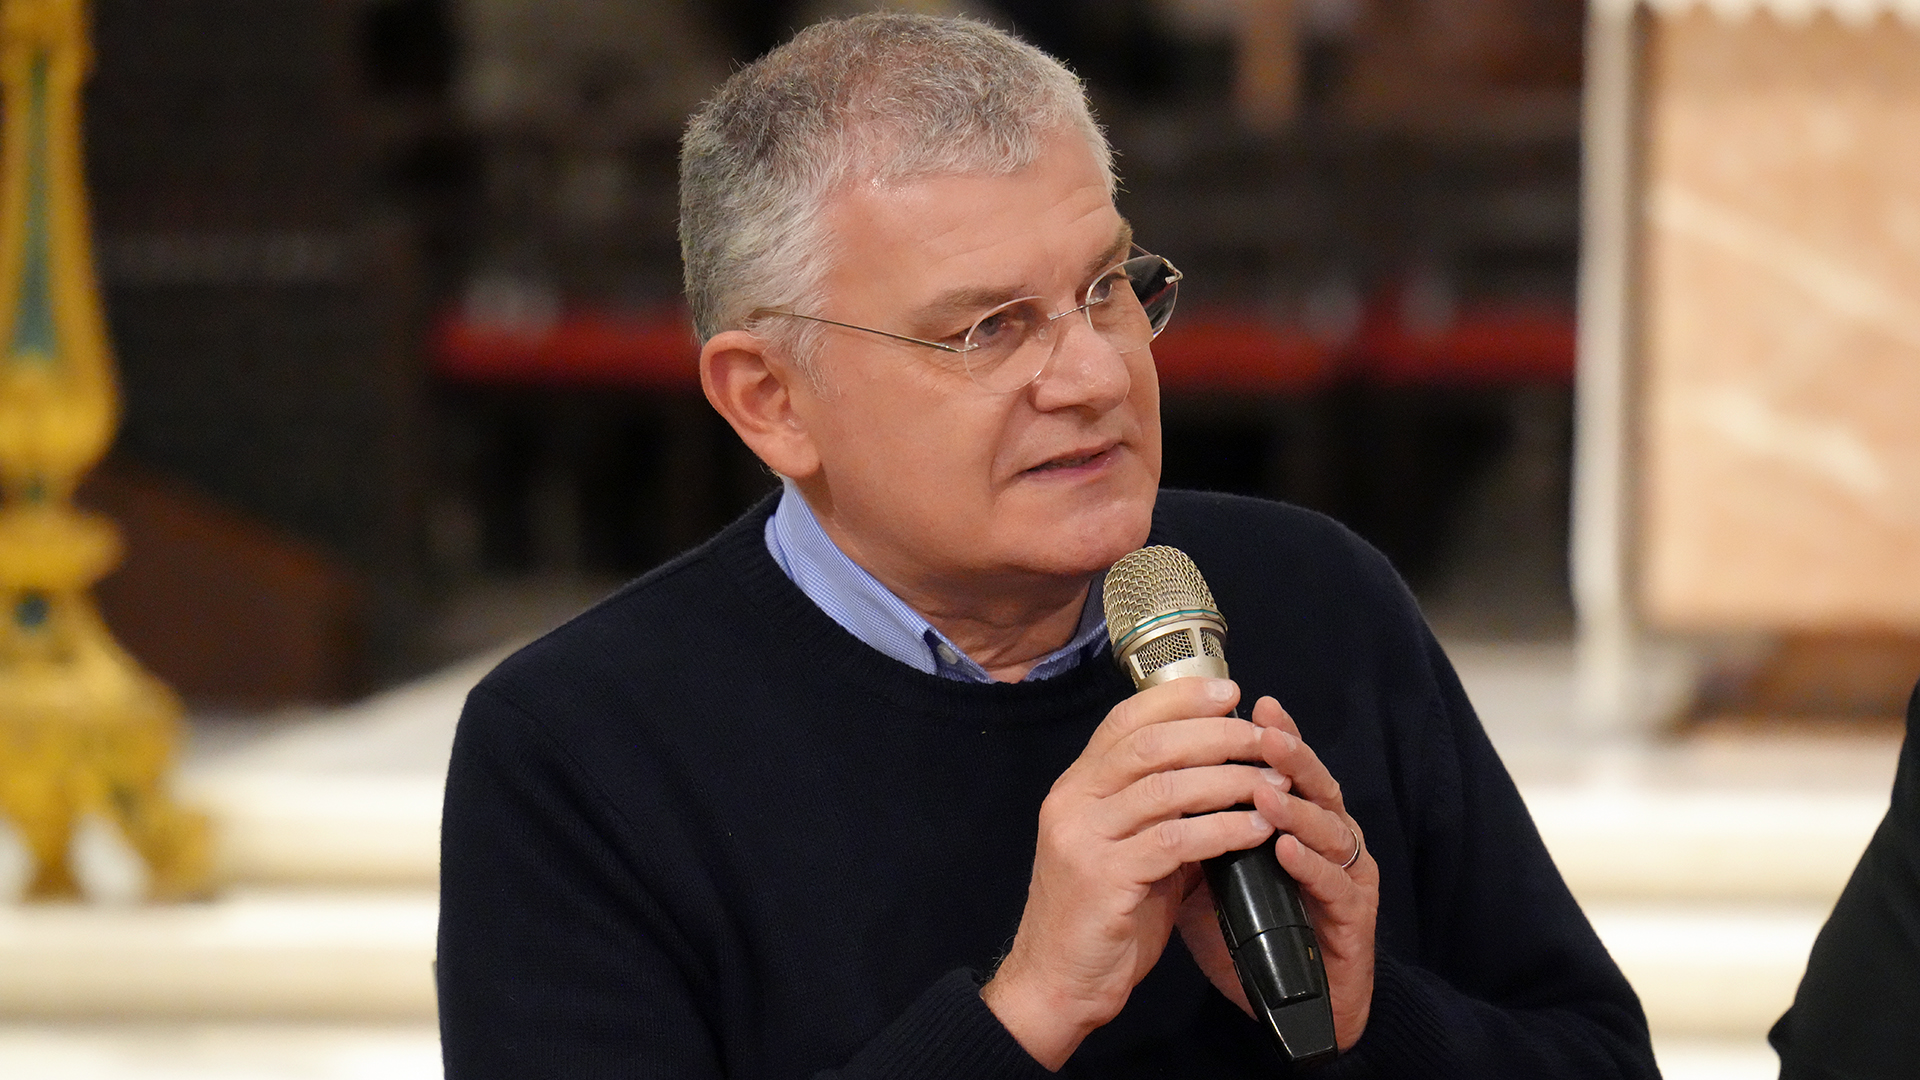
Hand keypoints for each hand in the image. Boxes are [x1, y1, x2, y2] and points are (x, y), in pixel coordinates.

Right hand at [981, 677, 1280, 1068]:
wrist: (1057, 984)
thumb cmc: (1101, 917)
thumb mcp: (1127, 850)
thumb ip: (1163, 812)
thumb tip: (1225, 774)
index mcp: (1076, 787)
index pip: (1126, 720)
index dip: (1180, 699)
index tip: (1229, 691)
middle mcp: (1073, 802)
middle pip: (1150, 744)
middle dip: (1215, 734)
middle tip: (1264, 737)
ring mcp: (1083, 838)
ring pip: (1166, 787)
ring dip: (1229, 779)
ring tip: (1274, 782)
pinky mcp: (1104, 879)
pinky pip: (1175, 840)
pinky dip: (1223, 828)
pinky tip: (1257, 826)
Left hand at [1178, 695, 1378, 1051]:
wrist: (1298, 1008)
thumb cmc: (1255, 935)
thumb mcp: (1211, 877)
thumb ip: (1194, 832)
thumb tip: (1146, 791)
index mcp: (1299, 823)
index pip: (1285, 767)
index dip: (1267, 733)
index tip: (1241, 702)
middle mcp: (1329, 841)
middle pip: (1315, 784)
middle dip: (1289, 755)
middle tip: (1262, 731)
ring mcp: (1348, 878)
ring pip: (1330, 829)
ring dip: (1296, 806)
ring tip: (1264, 788)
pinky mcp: (1354, 920)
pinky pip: (1335, 885)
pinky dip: (1309, 866)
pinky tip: (1284, 850)